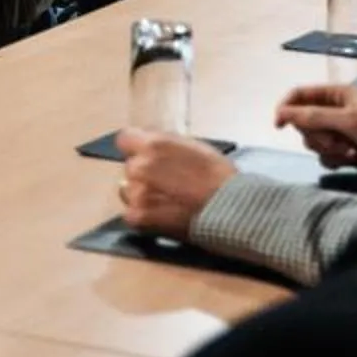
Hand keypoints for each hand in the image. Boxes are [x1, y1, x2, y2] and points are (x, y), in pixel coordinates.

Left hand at [114, 130, 236, 239]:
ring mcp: (137, 193)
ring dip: (142, 194)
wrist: (231, 210)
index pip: (125, 140)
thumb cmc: (220, 179)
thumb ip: (168, 145)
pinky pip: (130, 213)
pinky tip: (162, 216)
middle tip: (166, 184)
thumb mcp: (195, 148)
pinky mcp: (138, 216)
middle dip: (144, 174)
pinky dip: (143, 215)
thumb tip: (153, 146)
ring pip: (128, 190)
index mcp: (154, 145)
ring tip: (167, 202)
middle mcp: (141, 166)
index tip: (144, 155)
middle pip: (130, 167)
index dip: (136, 148)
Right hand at [275, 86, 356, 176]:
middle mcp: (335, 112)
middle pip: (304, 123)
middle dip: (317, 135)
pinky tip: (352, 160)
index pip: (300, 95)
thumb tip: (281, 113)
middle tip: (336, 139)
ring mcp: (340, 133)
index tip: (279, 124)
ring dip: (329, 149)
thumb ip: (312, 117)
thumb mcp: (348, 119)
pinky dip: (335, 160)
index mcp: (336, 95)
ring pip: (313, 142)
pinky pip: (325, 157)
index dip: (287, 107)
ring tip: (351, 151)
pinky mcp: (346, 153)